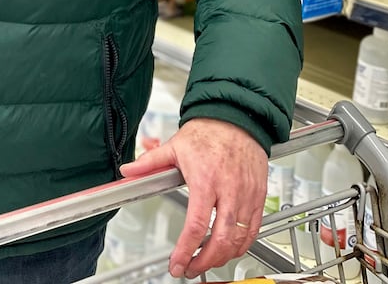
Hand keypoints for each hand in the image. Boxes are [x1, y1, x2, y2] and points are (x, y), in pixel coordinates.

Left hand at [120, 118, 266, 278]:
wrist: (238, 118)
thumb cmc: (209, 132)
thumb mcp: (175, 145)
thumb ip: (150, 162)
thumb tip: (128, 171)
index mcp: (205, 179)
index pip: (197, 224)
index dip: (186, 250)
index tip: (177, 263)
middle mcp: (229, 190)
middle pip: (222, 239)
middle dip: (206, 261)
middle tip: (191, 269)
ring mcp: (247, 194)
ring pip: (240, 238)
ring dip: (223, 257)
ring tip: (207, 261)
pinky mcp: (258, 195)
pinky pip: (254, 229)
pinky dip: (242, 245)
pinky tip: (230, 249)